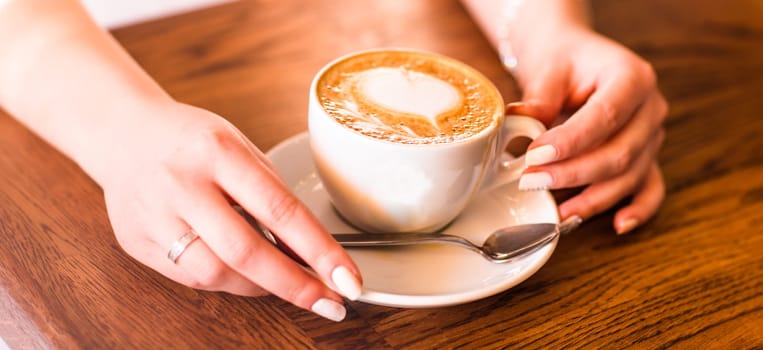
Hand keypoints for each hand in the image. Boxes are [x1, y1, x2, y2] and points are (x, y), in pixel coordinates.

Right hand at [101, 102, 361, 320]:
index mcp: (218, 151)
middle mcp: (182, 184)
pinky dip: (225, 281)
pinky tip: (241, 273)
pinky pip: (190, 277)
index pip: (279, 209)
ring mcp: (154, 216)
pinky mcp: (137, 243)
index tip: (347, 278)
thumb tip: (311, 253)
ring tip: (283, 282)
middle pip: (245, 251)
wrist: (124, 134)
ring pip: (214, 274)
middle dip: (294, 284)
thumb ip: (272, 196)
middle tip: (329, 302)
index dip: (319, 250)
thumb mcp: (241, 148)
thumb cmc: (193, 141)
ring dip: (260, 287)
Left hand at [507, 24, 666, 233]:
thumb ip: (540, 96)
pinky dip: (638, 209)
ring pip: (631, 176)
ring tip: (556, 212)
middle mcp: (651, 109)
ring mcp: (652, 136)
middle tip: (532, 181)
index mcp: (633, 77)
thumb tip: (520, 120)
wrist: (576, 60)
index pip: (604, 116)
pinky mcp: (647, 157)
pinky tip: (618, 225)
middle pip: (620, 153)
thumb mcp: (549, 69)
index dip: (571, 141)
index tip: (534, 155)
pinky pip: (650, 188)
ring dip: (593, 199)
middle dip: (574, 174)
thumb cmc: (564, 61)